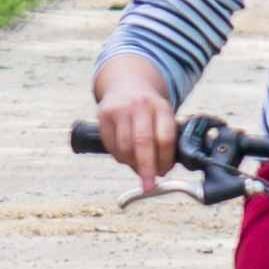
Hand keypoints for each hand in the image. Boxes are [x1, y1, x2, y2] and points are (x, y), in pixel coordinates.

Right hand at [91, 51, 178, 188]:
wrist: (127, 83)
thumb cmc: (148, 110)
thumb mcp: (163, 116)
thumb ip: (165, 140)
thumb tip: (160, 171)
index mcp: (161, 107)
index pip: (165, 138)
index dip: (165, 160)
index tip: (163, 173)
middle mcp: (140, 105)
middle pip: (143, 143)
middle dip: (146, 168)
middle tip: (149, 185)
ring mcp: (120, 109)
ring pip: (125, 147)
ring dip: (131, 163)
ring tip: (137, 165)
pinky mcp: (103, 114)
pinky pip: (111, 146)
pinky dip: (119, 156)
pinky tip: (125, 155)